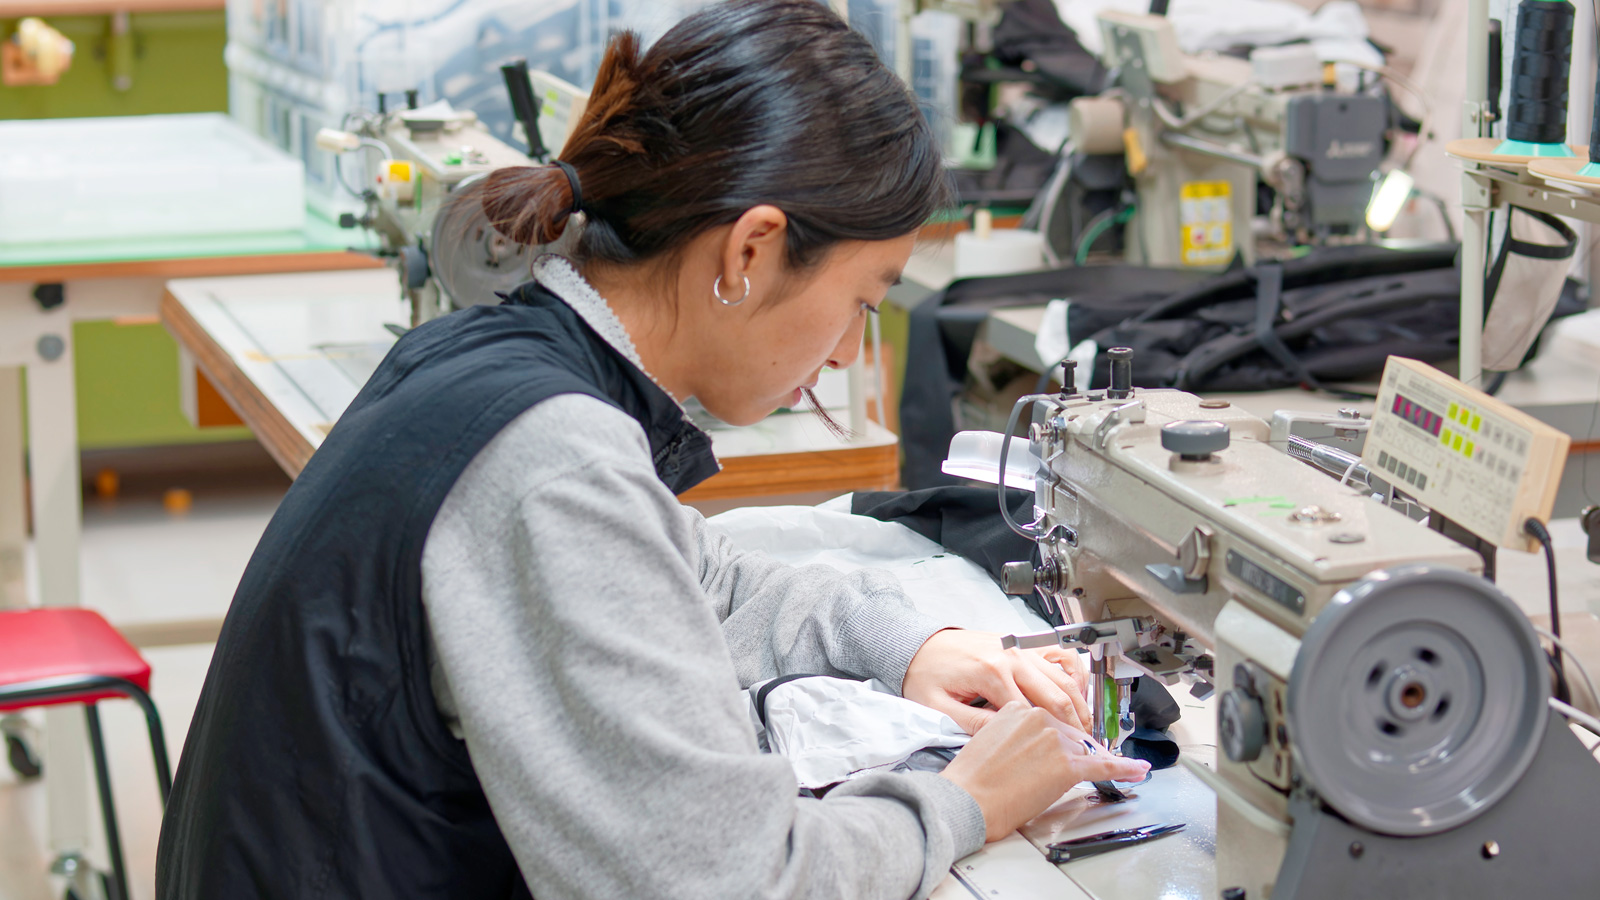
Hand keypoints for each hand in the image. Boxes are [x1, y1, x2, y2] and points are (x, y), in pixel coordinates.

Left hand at [902, 628, 1091, 733]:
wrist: (918, 644)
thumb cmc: (926, 674)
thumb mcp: (940, 707)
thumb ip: (975, 724)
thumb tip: (1007, 737)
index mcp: (992, 673)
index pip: (1034, 714)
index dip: (1054, 740)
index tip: (1065, 758)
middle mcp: (1012, 657)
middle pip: (1058, 696)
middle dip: (1076, 727)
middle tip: (1088, 750)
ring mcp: (1021, 648)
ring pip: (1065, 677)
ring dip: (1081, 705)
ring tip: (1087, 731)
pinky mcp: (1023, 645)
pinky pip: (1060, 655)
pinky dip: (1075, 674)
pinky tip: (1078, 694)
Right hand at [939, 702, 1149, 840]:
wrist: (967, 800)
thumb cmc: (971, 779)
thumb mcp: (988, 739)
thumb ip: (1013, 733)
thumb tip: (1031, 747)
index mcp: (1018, 708)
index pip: (1051, 721)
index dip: (1060, 740)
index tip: (1062, 749)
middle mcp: (1039, 718)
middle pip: (1071, 735)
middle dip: (1075, 754)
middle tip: (1073, 770)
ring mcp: (1056, 741)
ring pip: (1085, 750)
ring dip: (1094, 763)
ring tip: (1104, 771)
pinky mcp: (1068, 766)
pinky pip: (1104, 766)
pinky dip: (1124, 768)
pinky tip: (1137, 770)